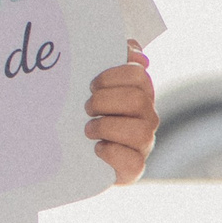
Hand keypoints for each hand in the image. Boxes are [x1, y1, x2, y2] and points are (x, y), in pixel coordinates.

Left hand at [84, 40, 157, 184]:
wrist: (73, 154)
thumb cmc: (86, 112)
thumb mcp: (95, 83)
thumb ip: (114, 57)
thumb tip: (137, 53)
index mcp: (140, 92)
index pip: (138, 74)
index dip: (112, 76)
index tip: (91, 84)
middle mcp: (147, 117)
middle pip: (137, 100)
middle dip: (105, 102)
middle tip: (87, 108)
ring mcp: (143, 143)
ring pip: (139, 132)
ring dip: (106, 127)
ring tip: (88, 129)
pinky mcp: (134, 169)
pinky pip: (133, 162)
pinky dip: (111, 154)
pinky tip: (97, 148)